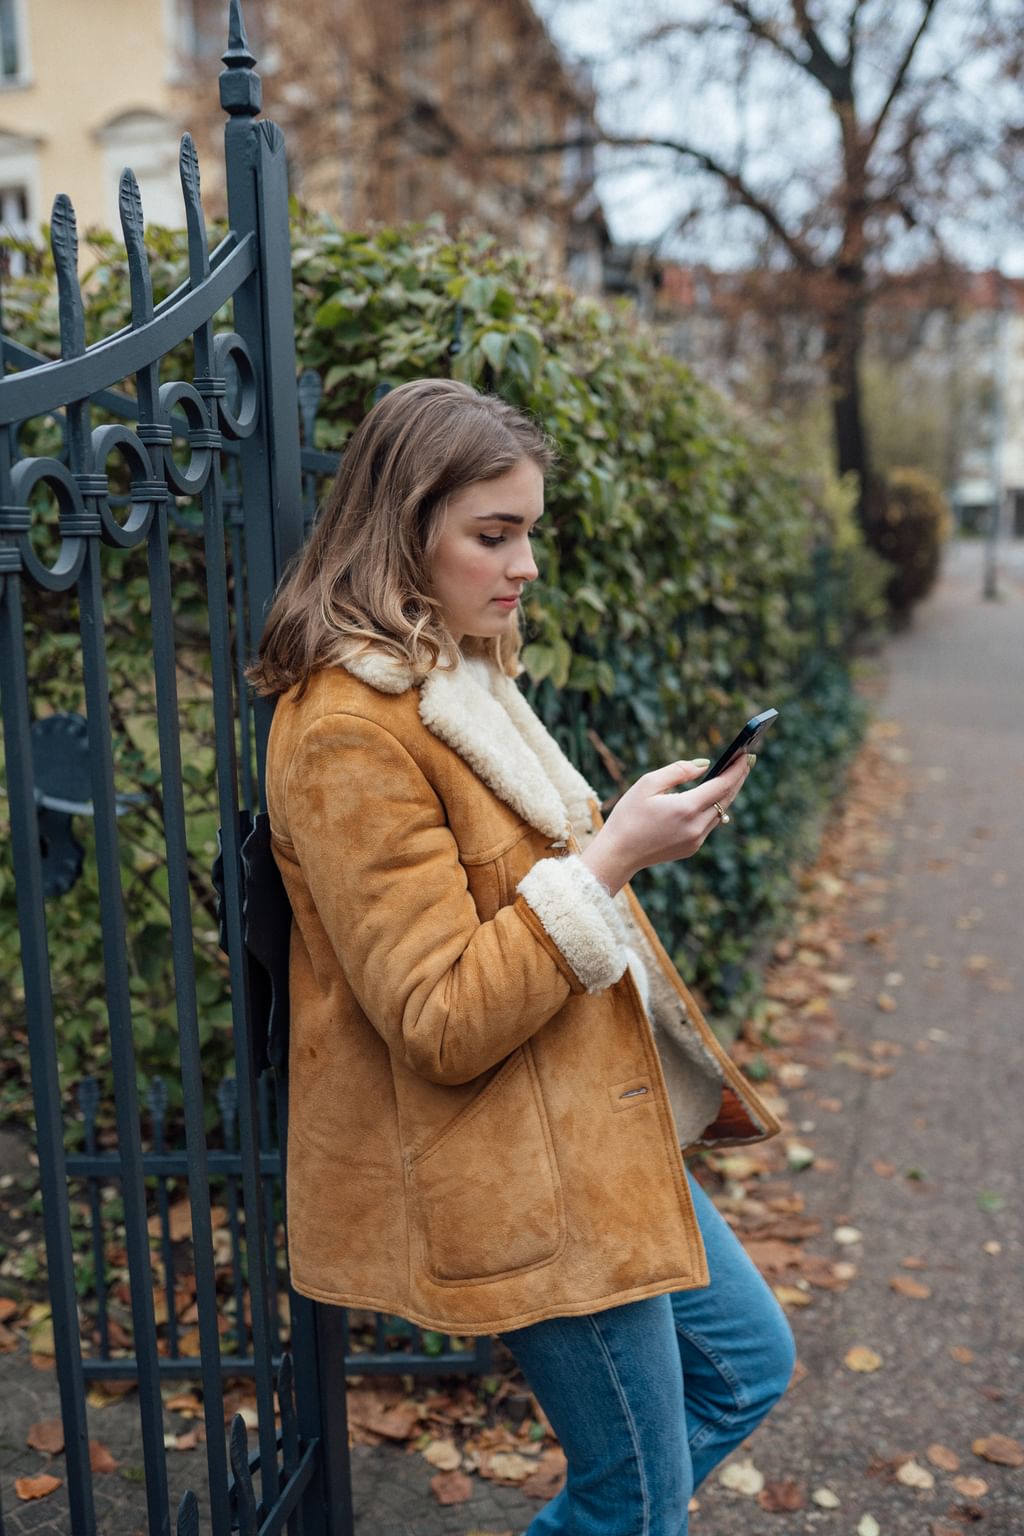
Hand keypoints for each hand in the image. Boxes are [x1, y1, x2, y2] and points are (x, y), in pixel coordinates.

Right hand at [580, 752, 751, 895]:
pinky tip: (713, 797)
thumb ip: (678, 771)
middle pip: (727, 798)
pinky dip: (714, 808)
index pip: (722, 785)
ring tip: (732, 775)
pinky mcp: (692, 848)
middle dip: (737, 778)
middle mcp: (696, 826)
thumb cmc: (628, 816)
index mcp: (686, 808)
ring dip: (727, 793)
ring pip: (720, 812)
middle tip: (746, 760)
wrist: (618, 854)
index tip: (746, 754)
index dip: (736, 769)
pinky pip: (709, 824)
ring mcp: (696, 840)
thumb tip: (705, 765)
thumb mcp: (647, 784)